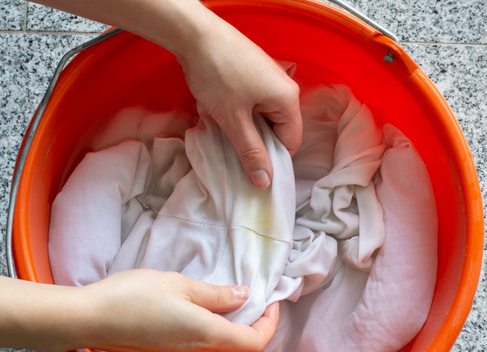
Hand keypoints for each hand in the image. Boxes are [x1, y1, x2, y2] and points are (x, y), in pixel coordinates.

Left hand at [31, 0, 302, 188]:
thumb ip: (250, 152)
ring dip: (244, 128)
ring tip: (223, 128)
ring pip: (263, 117)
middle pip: (278, 130)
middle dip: (256, 143)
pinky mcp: (254, 73)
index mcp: (287, 100)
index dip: (272, 160)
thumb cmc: (217, 76)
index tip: (250, 170)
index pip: (290, 142)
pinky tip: (221, 112)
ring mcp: (269, 78)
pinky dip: (239, 113)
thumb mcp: (233, 121)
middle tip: (232, 149)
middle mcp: (285, 88)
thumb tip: (265, 182)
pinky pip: (253, 103)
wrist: (195, 35)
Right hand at [76, 269, 279, 351]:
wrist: (93, 319)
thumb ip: (216, 294)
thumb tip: (242, 295)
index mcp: (208, 335)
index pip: (255, 342)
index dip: (269, 324)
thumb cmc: (132, 296)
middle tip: (254, 315)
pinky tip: (206, 339)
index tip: (268, 304)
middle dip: (258, 341)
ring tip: (233, 328)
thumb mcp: (180, 283)